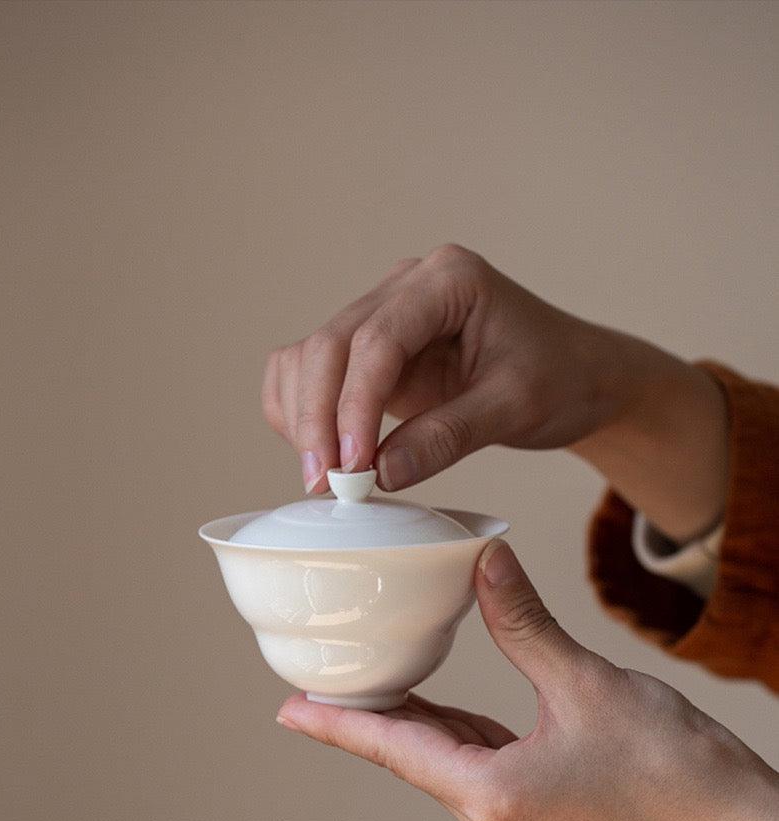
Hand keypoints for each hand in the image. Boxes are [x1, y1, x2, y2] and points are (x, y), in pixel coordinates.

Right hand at [262, 245, 728, 541]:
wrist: (577, 375)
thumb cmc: (560, 379)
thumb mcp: (515, 408)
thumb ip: (447, 437)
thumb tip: (378, 475)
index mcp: (449, 280)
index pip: (378, 339)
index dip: (355, 406)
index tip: (354, 468)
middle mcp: (406, 288)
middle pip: (330, 345)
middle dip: (318, 417)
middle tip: (324, 483)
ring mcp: (383, 315)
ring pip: (308, 358)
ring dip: (303, 417)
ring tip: (324, 479)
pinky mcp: (372, 350)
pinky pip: (311, 372)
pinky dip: (301, 411)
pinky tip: (321, 453)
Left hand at [276, 540, 778, 820]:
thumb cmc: (673, 768)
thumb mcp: (587, 682)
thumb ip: (523, 622)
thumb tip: (485, 563)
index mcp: (493, 796)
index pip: (393, 749)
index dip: (336, 725)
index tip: (287, 711)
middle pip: (414, 754)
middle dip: (372, 716)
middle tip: (319, 685)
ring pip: (447, 760)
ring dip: (418, 722)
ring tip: (376, 683)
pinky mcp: (536, 820)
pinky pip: (479, 769)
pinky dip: (459, 734)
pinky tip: (442, 705)